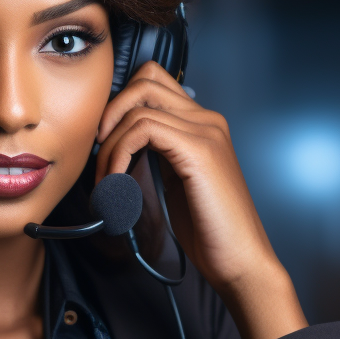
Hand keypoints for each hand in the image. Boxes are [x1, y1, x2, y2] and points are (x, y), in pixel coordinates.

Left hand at [94, 61, 307, 338]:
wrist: (240, 259)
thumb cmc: (209, 230)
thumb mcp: (176, 181)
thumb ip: (157, 154)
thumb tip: (119, 144)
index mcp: (202, 124)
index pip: (153, 82)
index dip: (120, 104)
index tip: (104, 142)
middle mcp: (207, 119)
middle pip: (145, 79)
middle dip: (110, 113)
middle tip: (99, 154)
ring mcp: (206, 132)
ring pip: (138, 106)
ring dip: (109, 143)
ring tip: (105, 180)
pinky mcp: (199, 150)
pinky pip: (142, 130)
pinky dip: (118, 154)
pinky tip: (115, 182)